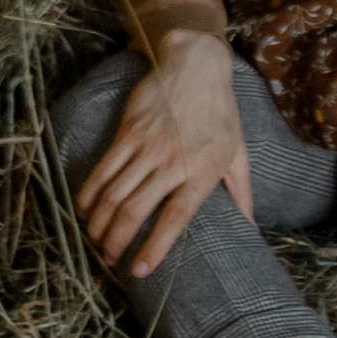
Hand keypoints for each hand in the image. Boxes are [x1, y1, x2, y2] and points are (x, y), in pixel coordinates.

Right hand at [79, 30, 253, 276]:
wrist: (196, 66)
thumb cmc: (221, 113)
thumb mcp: (239, 152)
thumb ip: (242, 192)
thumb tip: (251, 227)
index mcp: (202, 171)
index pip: (174, 218)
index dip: (154, 248)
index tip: (139, 271)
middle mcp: (173, 161)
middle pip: (135, 211)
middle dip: (116, 241)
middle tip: (109, 259)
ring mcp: (147, 146)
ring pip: (114, 194)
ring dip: (99, 223)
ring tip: (95, 241)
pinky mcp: (128, 132)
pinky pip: (103, 169)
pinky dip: (89, 193)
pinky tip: (84, 210)